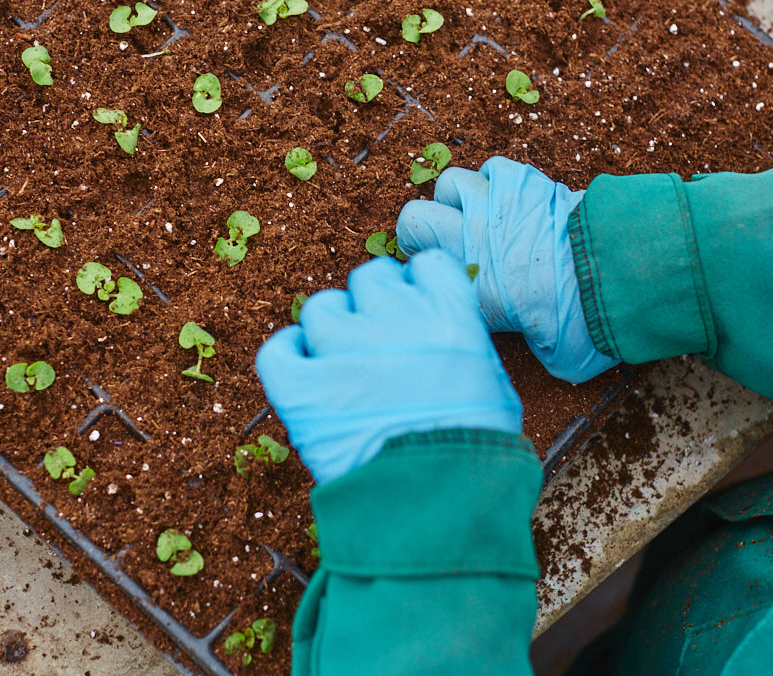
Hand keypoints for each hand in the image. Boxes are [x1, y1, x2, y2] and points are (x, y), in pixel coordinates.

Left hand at [255, 250, 521, 483]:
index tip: (417, 310)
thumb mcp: (493, 386)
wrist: (438, 507)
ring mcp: (343, 350)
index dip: (419, 287)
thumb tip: (441, 327)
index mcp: (449, 315)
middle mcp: (394, 319)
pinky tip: (302, 370)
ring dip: (332, 330)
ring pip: (322, 308)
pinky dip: (287, 356)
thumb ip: (462, 343)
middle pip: (371, 279)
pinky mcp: (302, 388)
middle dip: (375, 306)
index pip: (427, 264)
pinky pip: (279, 350)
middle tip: (381, 344)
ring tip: (344, 366)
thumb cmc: (476, 456)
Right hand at [396, 156, 618, 382]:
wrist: (617, 270)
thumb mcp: (555, 357)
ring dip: (459, 199)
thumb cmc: (586, 321)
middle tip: (446, 243)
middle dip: (423, 232)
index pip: (419, 270)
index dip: (427, 273)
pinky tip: (513, 198)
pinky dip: (498, 181)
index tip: (444, 279)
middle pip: (413, 219)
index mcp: (470, 290)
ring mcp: (494, 205)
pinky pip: (492, 169)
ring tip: (480, 215)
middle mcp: (470, 242)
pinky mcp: (523, 181)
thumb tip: (540, 343)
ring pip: (450, 185)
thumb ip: (532, 345)